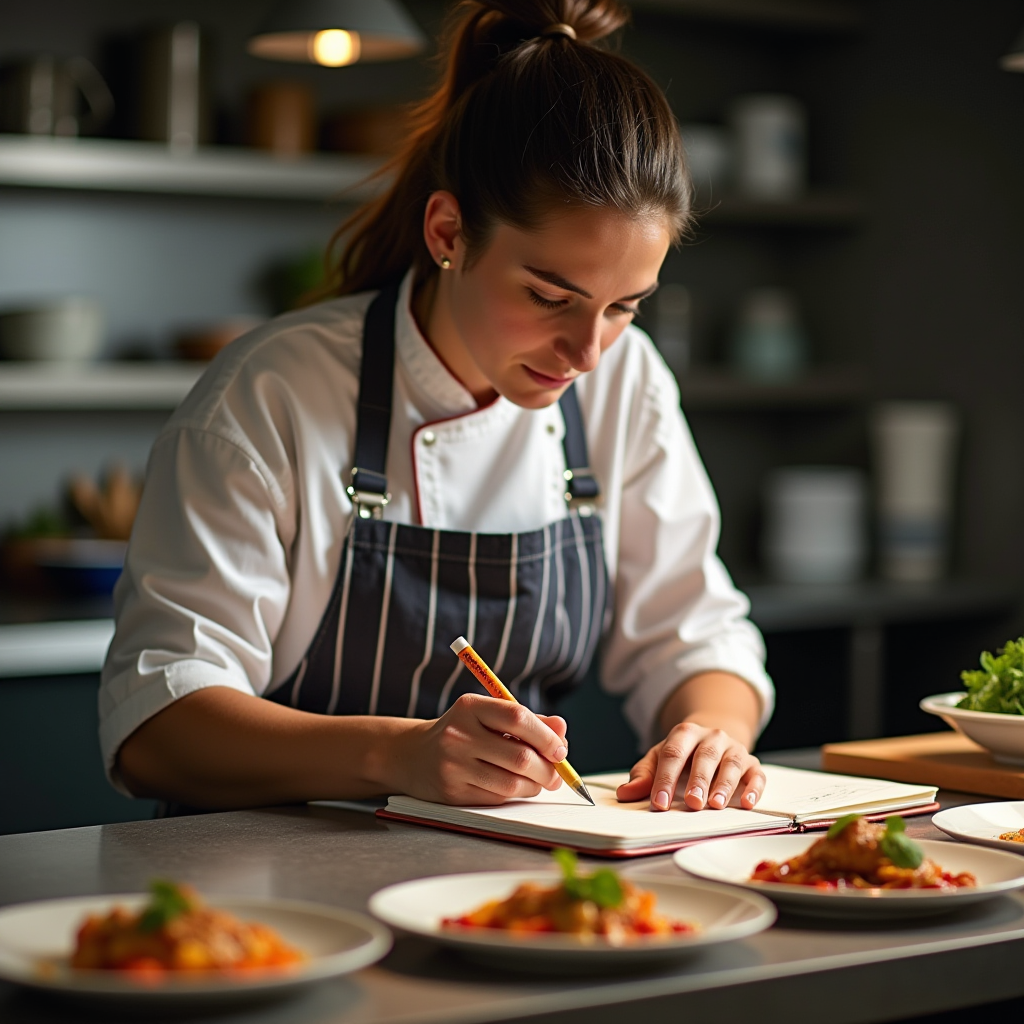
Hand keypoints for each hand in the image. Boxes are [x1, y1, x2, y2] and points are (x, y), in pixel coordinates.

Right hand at [391, 694, 568, 804]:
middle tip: (556, 774)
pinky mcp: (452, 793)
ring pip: (512, 784)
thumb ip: (527, 720)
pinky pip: (497, 798)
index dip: (546, 736)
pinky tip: (516, 787)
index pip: (518, 717)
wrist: (412, 755)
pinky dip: (515, 795)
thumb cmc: (462, 732)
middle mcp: (458, 735)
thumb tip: (562, 728)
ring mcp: (453, 766)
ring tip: (538, 781)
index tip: (560, 749)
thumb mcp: (488, 716)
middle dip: (547, 769)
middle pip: (520, 756)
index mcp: (470, 707)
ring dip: (534, 786)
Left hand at [616, 722, 764, 811]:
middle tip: (693, 803)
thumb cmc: (683, 754)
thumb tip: (625, 793)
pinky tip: (747, 803)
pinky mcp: (752, 764)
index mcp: (685, 734)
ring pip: (731, 765)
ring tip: (716, 805)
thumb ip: (643, 776)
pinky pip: (756, 774)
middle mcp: (712, 737)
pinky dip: (753, 789)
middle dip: (698, 780)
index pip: (673, 754)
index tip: (659, 802)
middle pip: (704, 757)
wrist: (712, 739)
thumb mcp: (659, 759)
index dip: (665, 779)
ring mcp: (734, 749)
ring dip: (724, 785)